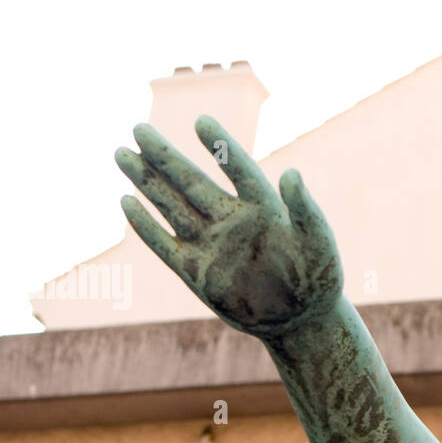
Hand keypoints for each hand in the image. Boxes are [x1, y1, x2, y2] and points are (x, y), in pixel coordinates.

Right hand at [115, 116, 341, 336]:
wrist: (302, 320)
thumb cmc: (318, 278)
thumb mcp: (318, 242)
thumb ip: (305, 209)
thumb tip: (291, 174)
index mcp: (262, 206)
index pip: (237, 168)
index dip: (220, 146)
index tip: (201, 122)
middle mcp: (231, 219)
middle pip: (191, 181)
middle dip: (164, 156)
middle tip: (139, 128)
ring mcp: (212, 244)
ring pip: (171, 205)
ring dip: (147, 181)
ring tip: (123, 152)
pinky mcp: (197, 272)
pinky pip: (166, 245)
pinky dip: (147, 226)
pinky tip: (127, 202)